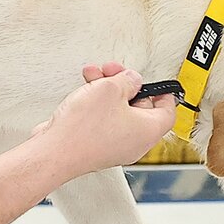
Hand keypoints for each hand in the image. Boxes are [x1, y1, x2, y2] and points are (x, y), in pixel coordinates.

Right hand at [33, 63, 176, 176]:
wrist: (55, 151)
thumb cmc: (83, 129)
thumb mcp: (110, 89)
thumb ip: (127, 80)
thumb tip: (132, 79)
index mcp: (148, 131)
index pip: (168, 111)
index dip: (163, 93)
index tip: (157, 83)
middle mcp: (135, 143)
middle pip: (140, 108)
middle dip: (126, 85)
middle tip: (114, 72)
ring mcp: (116, 147)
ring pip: (119, 112)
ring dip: (108, 91)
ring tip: (93, 76)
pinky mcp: (98, 147)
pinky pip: (105, 121)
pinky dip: (98, 105)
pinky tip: (85, 92)